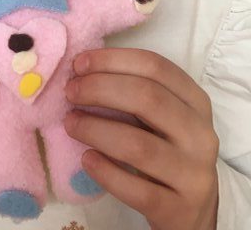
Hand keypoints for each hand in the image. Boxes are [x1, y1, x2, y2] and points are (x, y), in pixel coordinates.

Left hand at [64, 48, 218, 229]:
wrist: (192, 210)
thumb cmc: (166, 150)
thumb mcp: (163, 117)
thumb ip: (133, 92)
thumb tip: (81, 70)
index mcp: (195, 102)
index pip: (155, 67)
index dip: (113, 60)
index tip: (78, 63)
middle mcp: (200, 134)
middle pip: (148, 98)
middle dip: (100, 89)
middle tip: (70, 92)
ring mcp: (193, 174)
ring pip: (139, 145)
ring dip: (96, 129)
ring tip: (70, 123)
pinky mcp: (179, 209)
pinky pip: (137, 189)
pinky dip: (106, 172)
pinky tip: (86, 159)